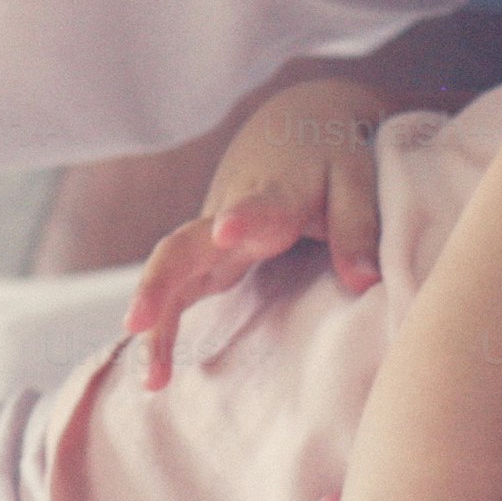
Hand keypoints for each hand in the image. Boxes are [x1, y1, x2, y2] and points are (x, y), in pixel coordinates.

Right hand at [122, 73, 390, 389]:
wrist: (294, 120)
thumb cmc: (331, 153)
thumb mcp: (357, 180)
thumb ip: (357, 229)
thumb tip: (363, 283)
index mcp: (273, 194)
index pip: (254, 205)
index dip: (243, 216)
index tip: (229, 229)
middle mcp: (229, 217)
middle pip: (183, 247)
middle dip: (158, 283)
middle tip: (138, 322)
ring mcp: (212, 237)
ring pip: (169, 273)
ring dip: (154, 318)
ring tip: (152, 380)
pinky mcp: (209, 253)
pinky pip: (176, 286)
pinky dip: (161, 322)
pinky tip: (154, 369)